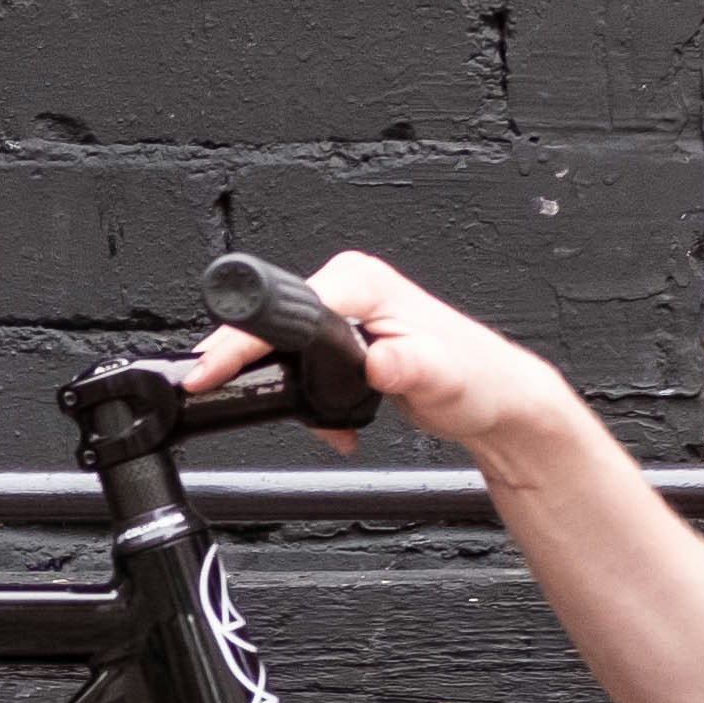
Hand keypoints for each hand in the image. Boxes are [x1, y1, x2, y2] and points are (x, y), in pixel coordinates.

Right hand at [186, 251, 590, 467]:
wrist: (494, 399)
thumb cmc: (476, 378)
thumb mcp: (439, 375)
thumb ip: (405, 366)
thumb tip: (376, 360)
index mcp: (361, 282)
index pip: (282, 308)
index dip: (239, 340)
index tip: (210, 369)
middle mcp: (349, 288)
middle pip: (268, 322)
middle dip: (251, 365)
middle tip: (248, 399)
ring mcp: (343, 312)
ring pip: (279, 346)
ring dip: (282, 386)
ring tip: (324, 418)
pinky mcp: (342, 338)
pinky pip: (298, 363)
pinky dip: (305, 397)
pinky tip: (337, 420)